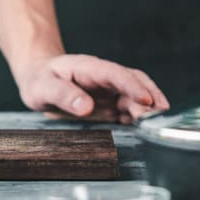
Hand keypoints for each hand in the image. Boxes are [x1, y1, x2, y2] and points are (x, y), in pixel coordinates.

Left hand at [18, 54, 168, 123]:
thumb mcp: (43, 87)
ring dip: (148, 110)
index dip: (132, 86)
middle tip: (159, 119)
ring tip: (157, 128)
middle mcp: (104, 78)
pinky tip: (145, 131)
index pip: (116, 74)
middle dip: (150, 99)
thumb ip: (63, 95)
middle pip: (134, 84)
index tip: (146, 100)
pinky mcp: (111, 104)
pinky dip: (140, 119)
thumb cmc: (40, 80)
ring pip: (136, 98)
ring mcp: (109, 91)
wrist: (39, 80)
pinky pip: (130, 110)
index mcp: (89, 68)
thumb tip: (85, 107)